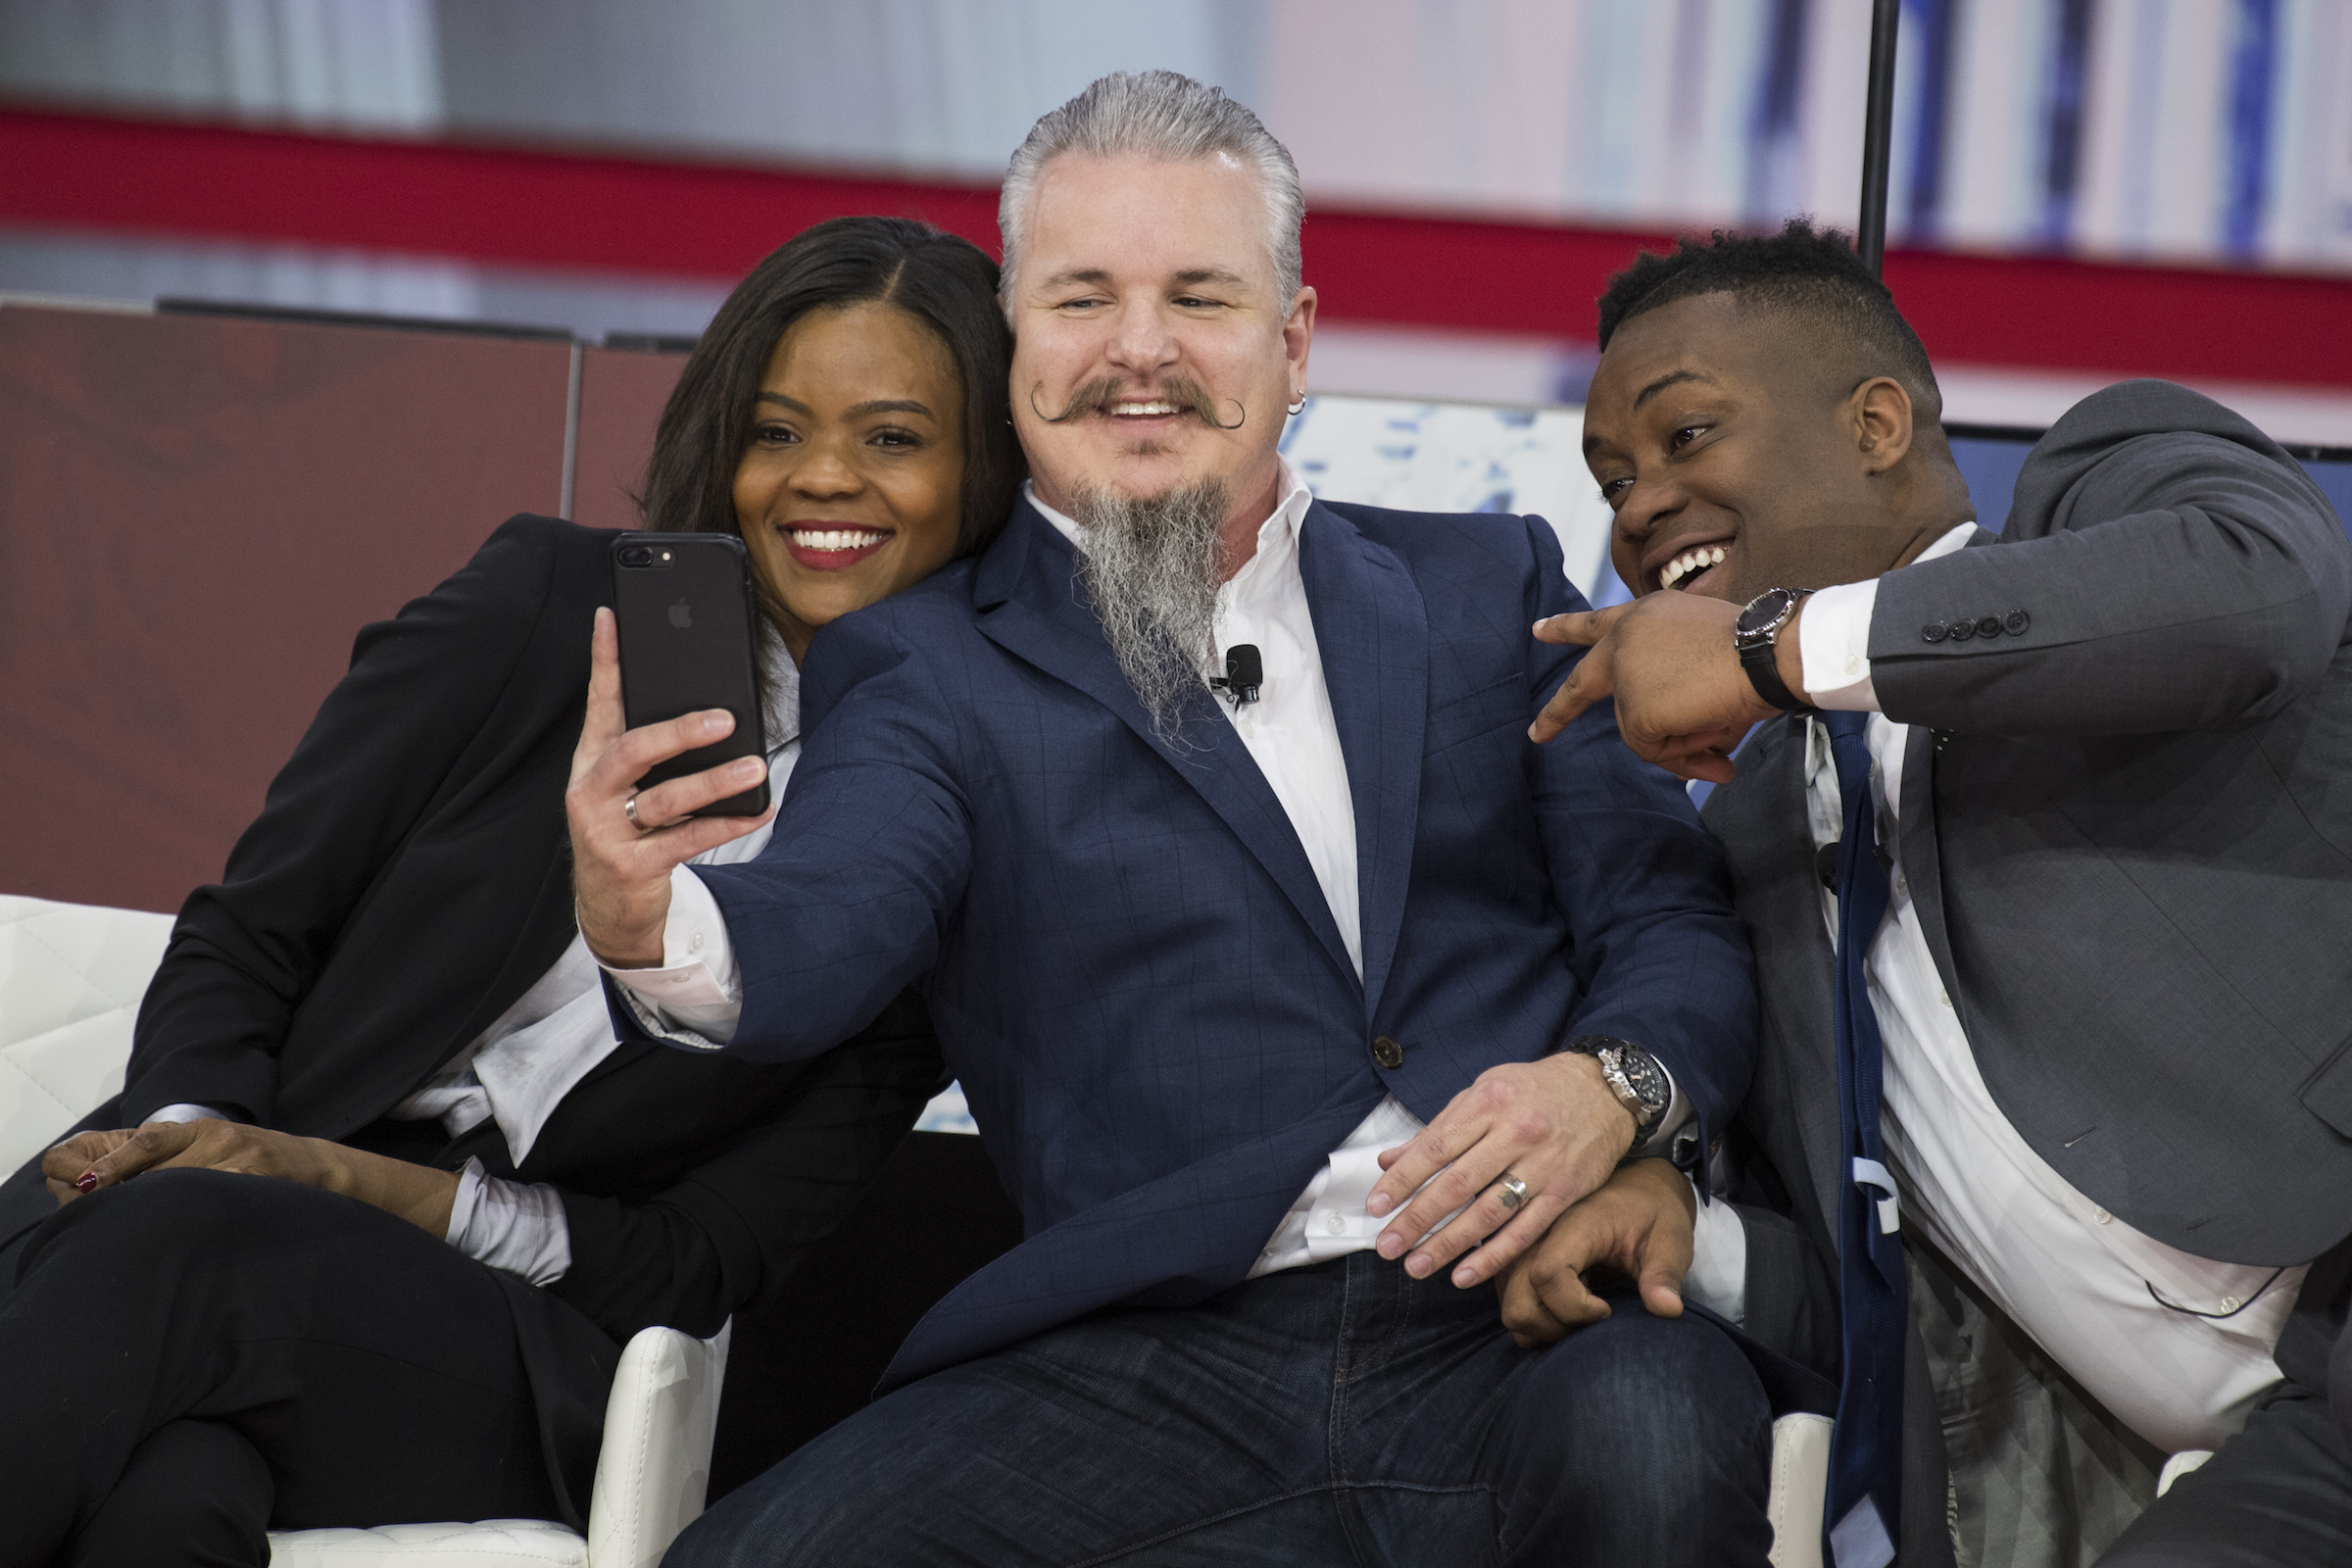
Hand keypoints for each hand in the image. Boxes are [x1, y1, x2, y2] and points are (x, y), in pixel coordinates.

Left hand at [61, 1120, 460, 1234]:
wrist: (326, 1173)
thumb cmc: (267, 1169)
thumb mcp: (224, 1151)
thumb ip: (179, 1160)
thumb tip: (114, 1184)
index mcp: (206, 1130)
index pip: (148, 1141)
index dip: (115, 1164)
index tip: (85, 1186)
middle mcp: (220, 1139)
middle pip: (155, 1169)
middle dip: (123, 1197)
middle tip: (97, 1223)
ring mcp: (240, 1162)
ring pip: (180, 1189)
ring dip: (152, 1214)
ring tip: (129, 1238)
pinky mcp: (258, 1183)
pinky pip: (213, 1205)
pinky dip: (189, 1223)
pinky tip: (177, 1243)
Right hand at [568, 607, 774, 966]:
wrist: (610, 908)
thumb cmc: (627, 832)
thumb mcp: (628, 787)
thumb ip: (653, 750)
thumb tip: (712, 710)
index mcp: (591, 762)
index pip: (598, 701)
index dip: (604, 659)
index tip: (611, 616)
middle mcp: (592, 791)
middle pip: (634, 750)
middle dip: (681, 731)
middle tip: (726, 719)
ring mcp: (607, 831)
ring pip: (666, 799)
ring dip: (715, 782)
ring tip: (755, 766)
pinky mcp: (631, 866)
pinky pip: (688, 840)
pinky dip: (728, 824)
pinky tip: (759, 810)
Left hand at [1365, 1052, 1635, 1287]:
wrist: (1606, 1089)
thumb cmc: (1535, 1089)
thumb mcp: (1483, 1090)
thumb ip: (1438, 1128)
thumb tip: (1389, 1160)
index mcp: (1488, 1103)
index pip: (1435, 1148)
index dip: (1402, 1181)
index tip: (1375, 1207)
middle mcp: (1515, 1133)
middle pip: (1458, 1184)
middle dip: (1417, 1219)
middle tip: (1388, 1247)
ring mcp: (1543, 1165)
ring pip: (1489, 1212)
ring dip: (1450, 1244)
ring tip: (1417, 1266)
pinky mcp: (1565, 1191)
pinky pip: (1525, 1230)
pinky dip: (1494, 1255)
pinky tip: (1465, 1275)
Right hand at [1497, 1157, 1695, 1347]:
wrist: (1637, 1192)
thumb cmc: (1653, 1215)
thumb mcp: (1670, 1240)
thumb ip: (1664, 1275)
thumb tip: (1669, 1309)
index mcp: (1573, 1225)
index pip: (1547, 1276)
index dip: (1576, 1308)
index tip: (1608, 1310)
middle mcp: (1537, 1238)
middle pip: (1518, 1303)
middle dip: (1555, 1328)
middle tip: (1593, 1319)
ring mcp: (1524, 1253)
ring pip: (1512, 1311)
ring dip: (1545, 1327)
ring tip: (1582, 1314)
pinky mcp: (1521, 1265)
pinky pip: (1514, 1306)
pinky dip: (1539, 1320)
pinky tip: (1570, 1307)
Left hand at [1528, 595, 1799, 781]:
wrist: (1768, 652)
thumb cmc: (1755, 654)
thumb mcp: (1708, 665)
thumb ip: (1686, 702)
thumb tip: (1706, 761)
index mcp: (1647, 614)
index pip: (1601, 622)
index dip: (1569, 628)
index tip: (1538, 629)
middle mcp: (1626, 637)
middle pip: (1584, 680)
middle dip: (1559, 711)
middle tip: (1536, 734)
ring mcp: (1625, 672)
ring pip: (1643, 731)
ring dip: (1685, 741)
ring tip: (1721, 722)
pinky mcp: (1632, 706)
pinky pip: (1654, 749)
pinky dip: (1684, 752)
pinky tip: (1712, 731)